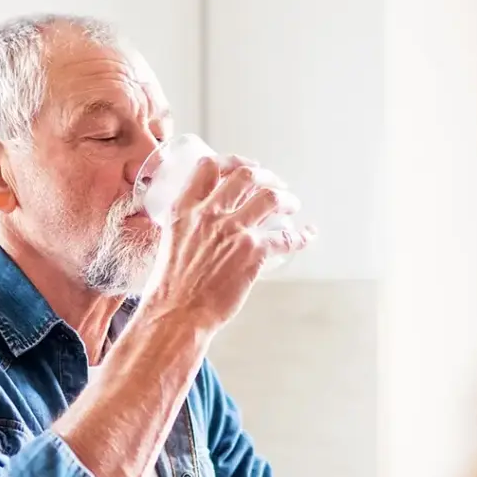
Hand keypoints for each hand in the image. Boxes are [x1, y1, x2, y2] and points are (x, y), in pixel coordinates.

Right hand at [141, 155, 314, 329]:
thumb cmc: (170, 290)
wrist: (177, 314)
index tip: (245, 168)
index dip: (232, 162)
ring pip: (270, 198)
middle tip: (275, 184)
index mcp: (184, 210)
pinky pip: (286, 237)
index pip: (209, 167)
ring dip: (286, 198)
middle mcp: (210, 214)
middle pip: (246, 176)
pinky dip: (301, 235)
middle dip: (266, 176)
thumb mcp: (169, 245)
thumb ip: (187, 231)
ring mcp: (234, 231)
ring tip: (292, 204)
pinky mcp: (253, 253)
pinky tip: (307, 235)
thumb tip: (201, 232)